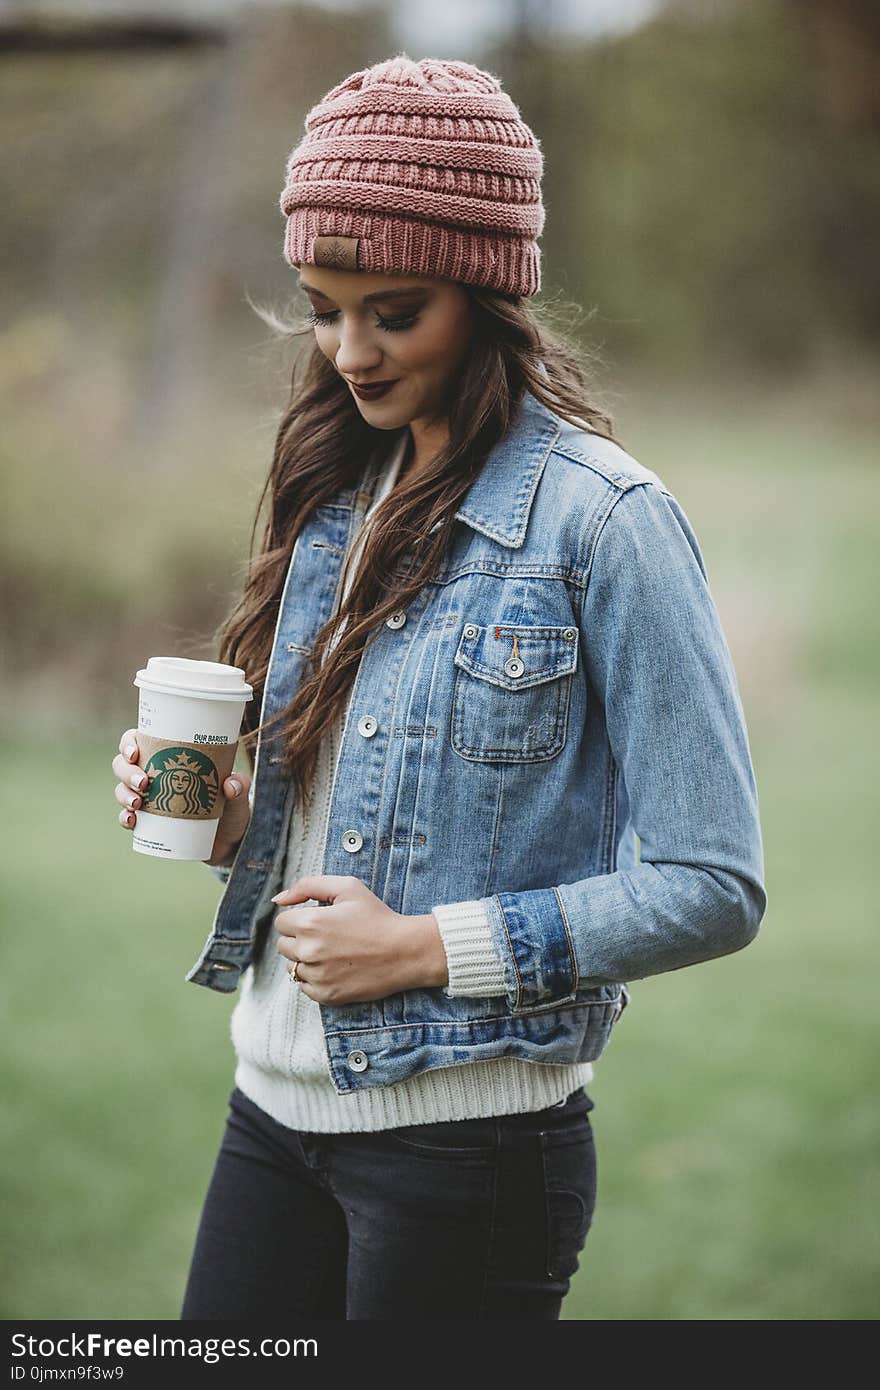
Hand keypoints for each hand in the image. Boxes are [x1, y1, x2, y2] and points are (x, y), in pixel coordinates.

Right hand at [110, 727, 250, 865]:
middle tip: (143, 782)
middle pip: (122, 764)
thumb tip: (230, 784)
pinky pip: (127, 817)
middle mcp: (153, 774)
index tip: (135, 753)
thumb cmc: (232, 808)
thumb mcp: (239, 794)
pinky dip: (124, 818)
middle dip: (126, 771)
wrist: (230, 840)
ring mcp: (148, 798)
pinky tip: (131, 820)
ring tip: (137, 803)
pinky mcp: (149, 822)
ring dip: (123, 794)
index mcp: (169, 756)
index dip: (128, 743)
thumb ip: (240, 786)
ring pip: (121, 789)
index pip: (138, 741)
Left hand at [270, 874, 447, 1004]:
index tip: (320, 921)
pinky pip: (304, 986)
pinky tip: (336, 968)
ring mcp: (317, 976)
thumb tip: (278, 899)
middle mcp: (309, 951)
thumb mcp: (347, 888)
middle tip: (328, 936)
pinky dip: (315, 978)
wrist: (405, 951)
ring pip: (292, 967)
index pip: (281, 923)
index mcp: (311, 922)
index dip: (299, 919)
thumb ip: (308, 886)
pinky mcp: (326, 995)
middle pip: (283, 945)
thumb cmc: (377, 917)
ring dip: (306, 960)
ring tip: (333, 953)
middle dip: (300, 939)